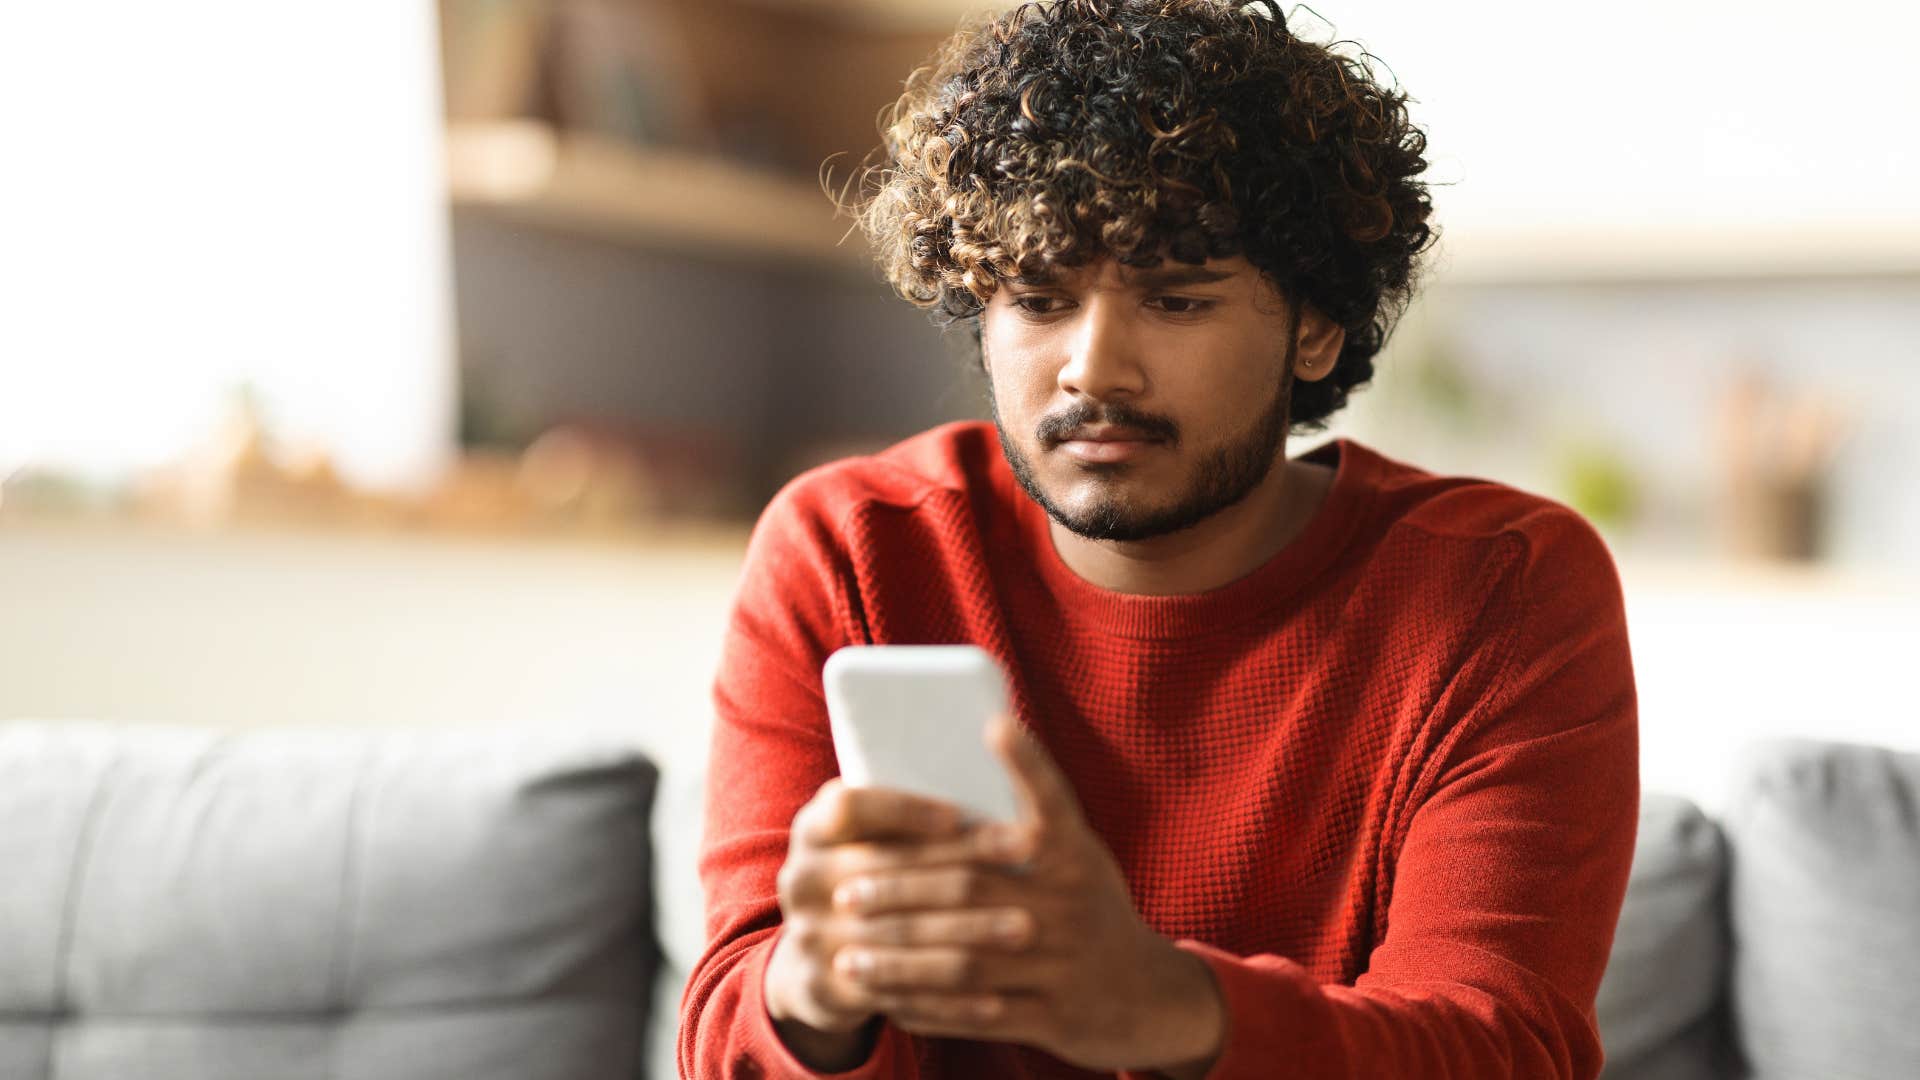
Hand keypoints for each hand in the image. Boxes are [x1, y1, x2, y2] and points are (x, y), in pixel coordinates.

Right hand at [763, 776, 1016, 1065]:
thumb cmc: (872, 874)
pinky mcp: (827, 987)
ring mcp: (809, 935)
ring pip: (902, 932)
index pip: (852, 807)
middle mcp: (803, 878)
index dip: (904, 810)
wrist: (819, 957)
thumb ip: (913, 811)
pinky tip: (999, 994)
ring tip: (1027, 926)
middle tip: (1027, 858)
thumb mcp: (874, 837)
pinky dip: (951, 997)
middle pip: (889, 869)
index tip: (959, 815)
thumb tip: (999, 747)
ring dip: (970, 930)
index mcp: (814, 829)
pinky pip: (899, 994)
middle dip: (964, 866)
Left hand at [828, 713, 1225, 1074]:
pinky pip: (979, 1015)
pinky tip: (887, 1001)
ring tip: (850, 956)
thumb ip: (1032, 819)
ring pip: (967, 960)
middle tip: (848, 891)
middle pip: (973, 889)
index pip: (1050, 803)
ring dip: (902, 960)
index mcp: (1076, 856)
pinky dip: (928, 1008)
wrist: (1147, 994)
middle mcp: (1074, 904)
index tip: (992, 725)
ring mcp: (1067, 964)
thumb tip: (972, 745)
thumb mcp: (1077, 857)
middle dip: (903, 889)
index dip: (1027, 763)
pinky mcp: (1056, 1017)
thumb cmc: (1088, 907)